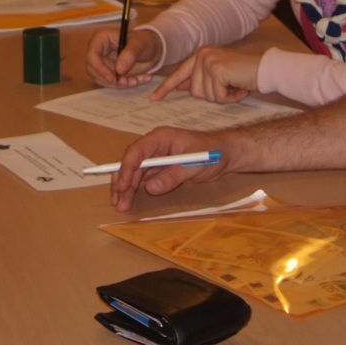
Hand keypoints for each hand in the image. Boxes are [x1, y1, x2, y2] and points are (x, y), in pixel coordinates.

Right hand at [85, 26, 164, 87]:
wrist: (151, 49)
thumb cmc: (144, 41)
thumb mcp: (140, 44)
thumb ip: (130, 54)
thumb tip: (119, 69)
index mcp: (101, 38)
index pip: (92, 55)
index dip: (99, 68)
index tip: (113, 78)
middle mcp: (98, 50)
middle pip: (93, 70)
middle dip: (110, 79)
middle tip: (127, 81)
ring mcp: (102, 62)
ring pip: (102, 79)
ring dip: (119, 84)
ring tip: (136, 80)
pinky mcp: (108, 72)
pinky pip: (111, 83)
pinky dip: (123, 85)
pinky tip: (136, 80)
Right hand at [111, 126, 229, 211]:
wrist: (227, 154)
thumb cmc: (213, 153)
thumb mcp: (194, 165)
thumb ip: (172, 176)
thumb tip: (150, 188)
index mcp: (160, 138)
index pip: (136, 152)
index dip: (126, 169)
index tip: (123, 187)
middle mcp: (154, 146)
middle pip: (131, 163)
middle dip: (123, 183)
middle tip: (118, 203)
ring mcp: (156, 157)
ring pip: (134, 172)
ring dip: (127, 189)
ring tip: (120, 206)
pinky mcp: (160, 168)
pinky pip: (143, 178)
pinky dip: (136, 189)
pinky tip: (130, 200)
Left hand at [151, 46, 257, 103]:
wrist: (265, 69)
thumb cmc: (244, 74)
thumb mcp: (219, 76)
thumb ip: (201, 80)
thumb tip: (183, 88)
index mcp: (200, 55)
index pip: (179, 74)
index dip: (166, 88)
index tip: (154, 98)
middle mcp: (202, 55)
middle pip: (194, 91)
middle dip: (213, 95)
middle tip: (230, 86)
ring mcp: (209, 61)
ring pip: (205, 95)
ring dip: (222, 97)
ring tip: (235, 85)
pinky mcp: (217, 70)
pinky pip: (217, 96)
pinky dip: (230, 97)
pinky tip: (239, 87)